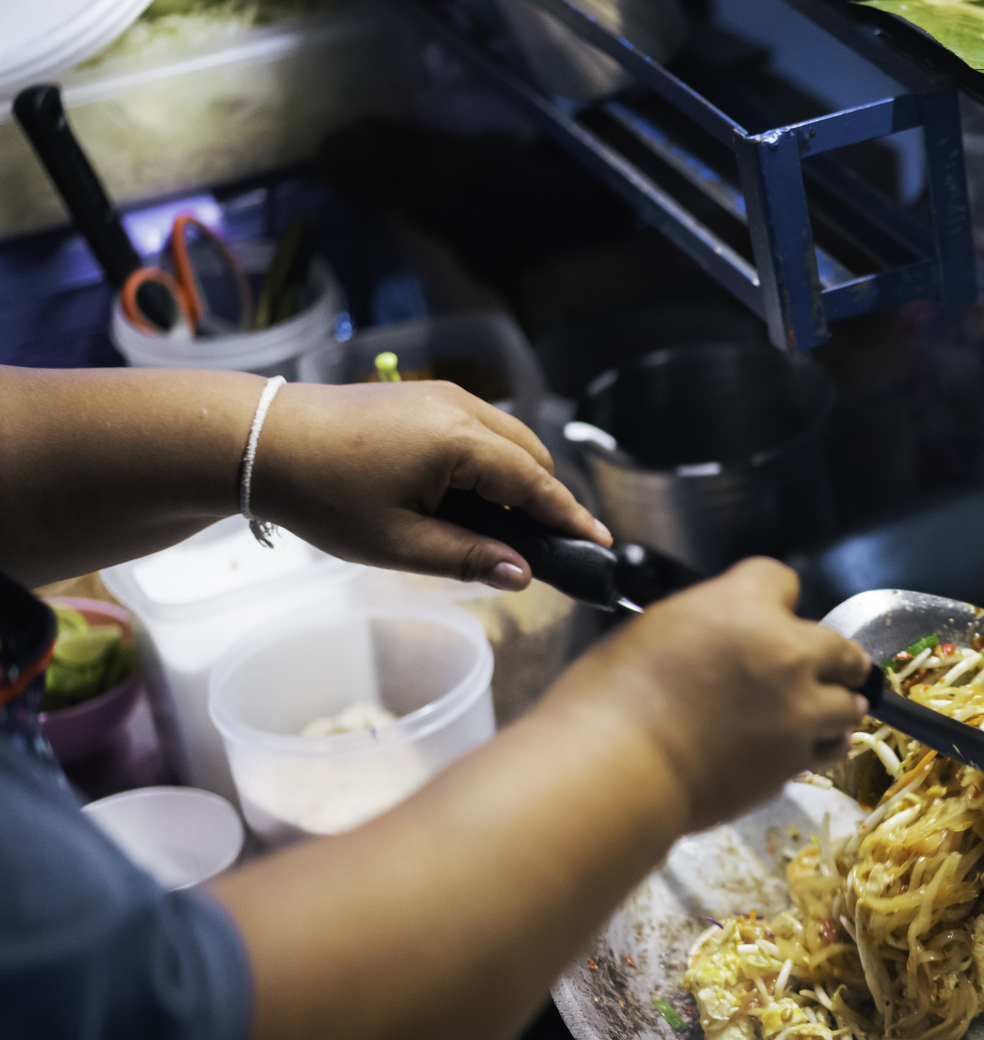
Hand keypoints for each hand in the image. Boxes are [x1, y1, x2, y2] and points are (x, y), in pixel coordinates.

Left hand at [249, 379, 607, 588]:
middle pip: (531, 456)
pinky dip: (495, 461)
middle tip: (559, 543)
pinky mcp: (423, 397)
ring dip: (522, 479)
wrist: (259, 440)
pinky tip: (479, 496)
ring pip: (509, 440)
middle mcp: (460, 408)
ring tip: (517, 526)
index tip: (600, 543)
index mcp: (459, 442)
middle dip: (549, 499)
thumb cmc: (321, 493)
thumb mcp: (396, 542)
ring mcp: (442, 396)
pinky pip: (481, 429)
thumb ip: (467, 558)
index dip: (569, 518)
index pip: (535, 484)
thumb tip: (522, 574)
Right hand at [544, 558, 871, 831]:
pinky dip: (817, 743)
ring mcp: (798, 712)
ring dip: (837, 703)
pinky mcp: (794, 761)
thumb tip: (723, 634)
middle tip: (830, 664)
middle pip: (841, 647)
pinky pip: (824, 746)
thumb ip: (708, 622)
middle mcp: (786, 654)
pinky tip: (800, 743)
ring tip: (825, 708)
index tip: (772, 607)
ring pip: (847, 703)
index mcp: (746, 605)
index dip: (775, 597)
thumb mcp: (657, 627)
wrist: (617, 768)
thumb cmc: (614, 698)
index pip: (783, 581)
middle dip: (834, 655)